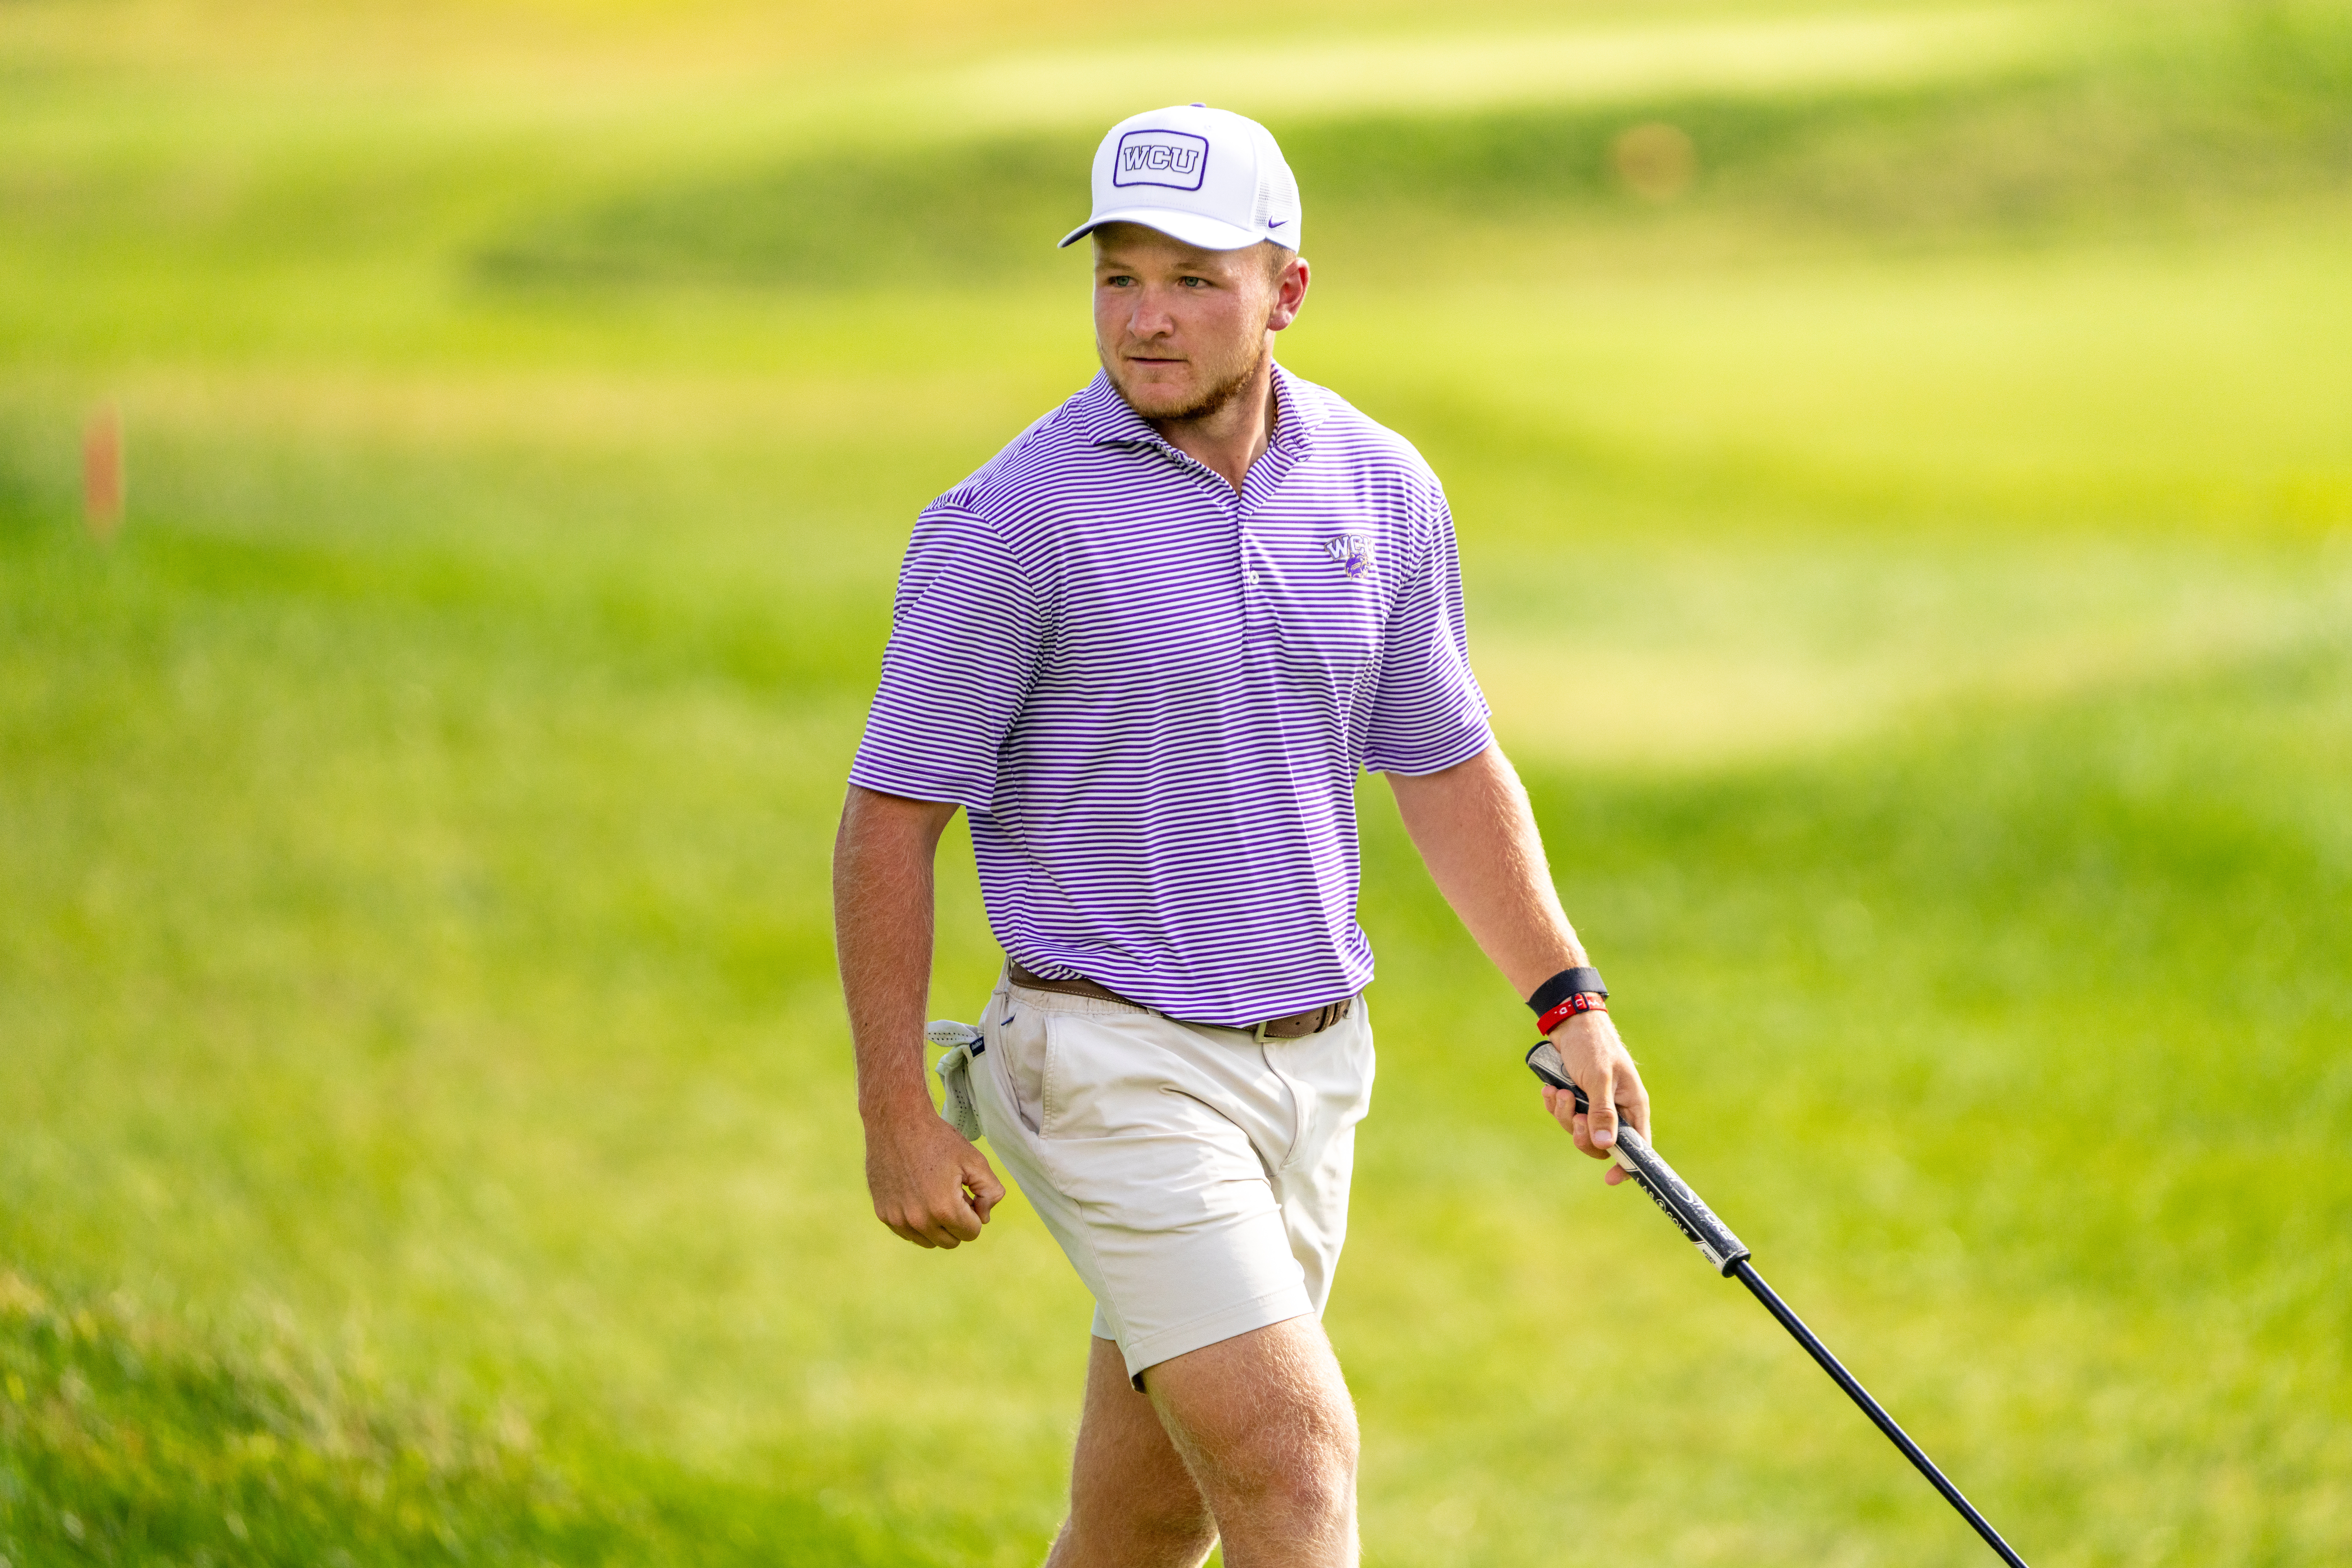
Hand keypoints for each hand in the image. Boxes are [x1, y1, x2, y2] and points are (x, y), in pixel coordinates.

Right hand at [863, 1108, 1004, 1247]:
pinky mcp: (883, 1214)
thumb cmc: (938, 1140)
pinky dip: (917, 1222)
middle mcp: (919, 1220)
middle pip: (950, 1241)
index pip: (971, 1233)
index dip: (974, 1214)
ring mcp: (897, 1219)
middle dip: (957, 1222)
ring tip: (933, 1194)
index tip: (966, 1193)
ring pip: (928, 1241)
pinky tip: (917, 1196)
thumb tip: (984, 1216)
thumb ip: (991, 1192)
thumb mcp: (975, 1160)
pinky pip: (908, 1233)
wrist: (896, 1123)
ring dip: (937, 1225)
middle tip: (951, 1193)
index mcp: (944, 1208)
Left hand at [1537, 1010, 1650, 1185]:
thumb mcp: (1599, 1078)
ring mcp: (1595, 1105)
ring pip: (1578, 1130)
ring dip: (1565, 1114)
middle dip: (1582, 1135)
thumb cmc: (1593, 1046)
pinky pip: (1564, 1116)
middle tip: (1573, 1117)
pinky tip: (1550, 1089)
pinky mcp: (1577, 1099)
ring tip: (1559, 1092)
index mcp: (1633, 1106)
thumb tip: (1607, 1145)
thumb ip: (1603, 1111)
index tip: (1610, 1178)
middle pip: (1602, 1144)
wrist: (1571, 1023)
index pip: (1638, 1146)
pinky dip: (1555, 1105)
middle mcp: (1616, 1109)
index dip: (1627, 1165)